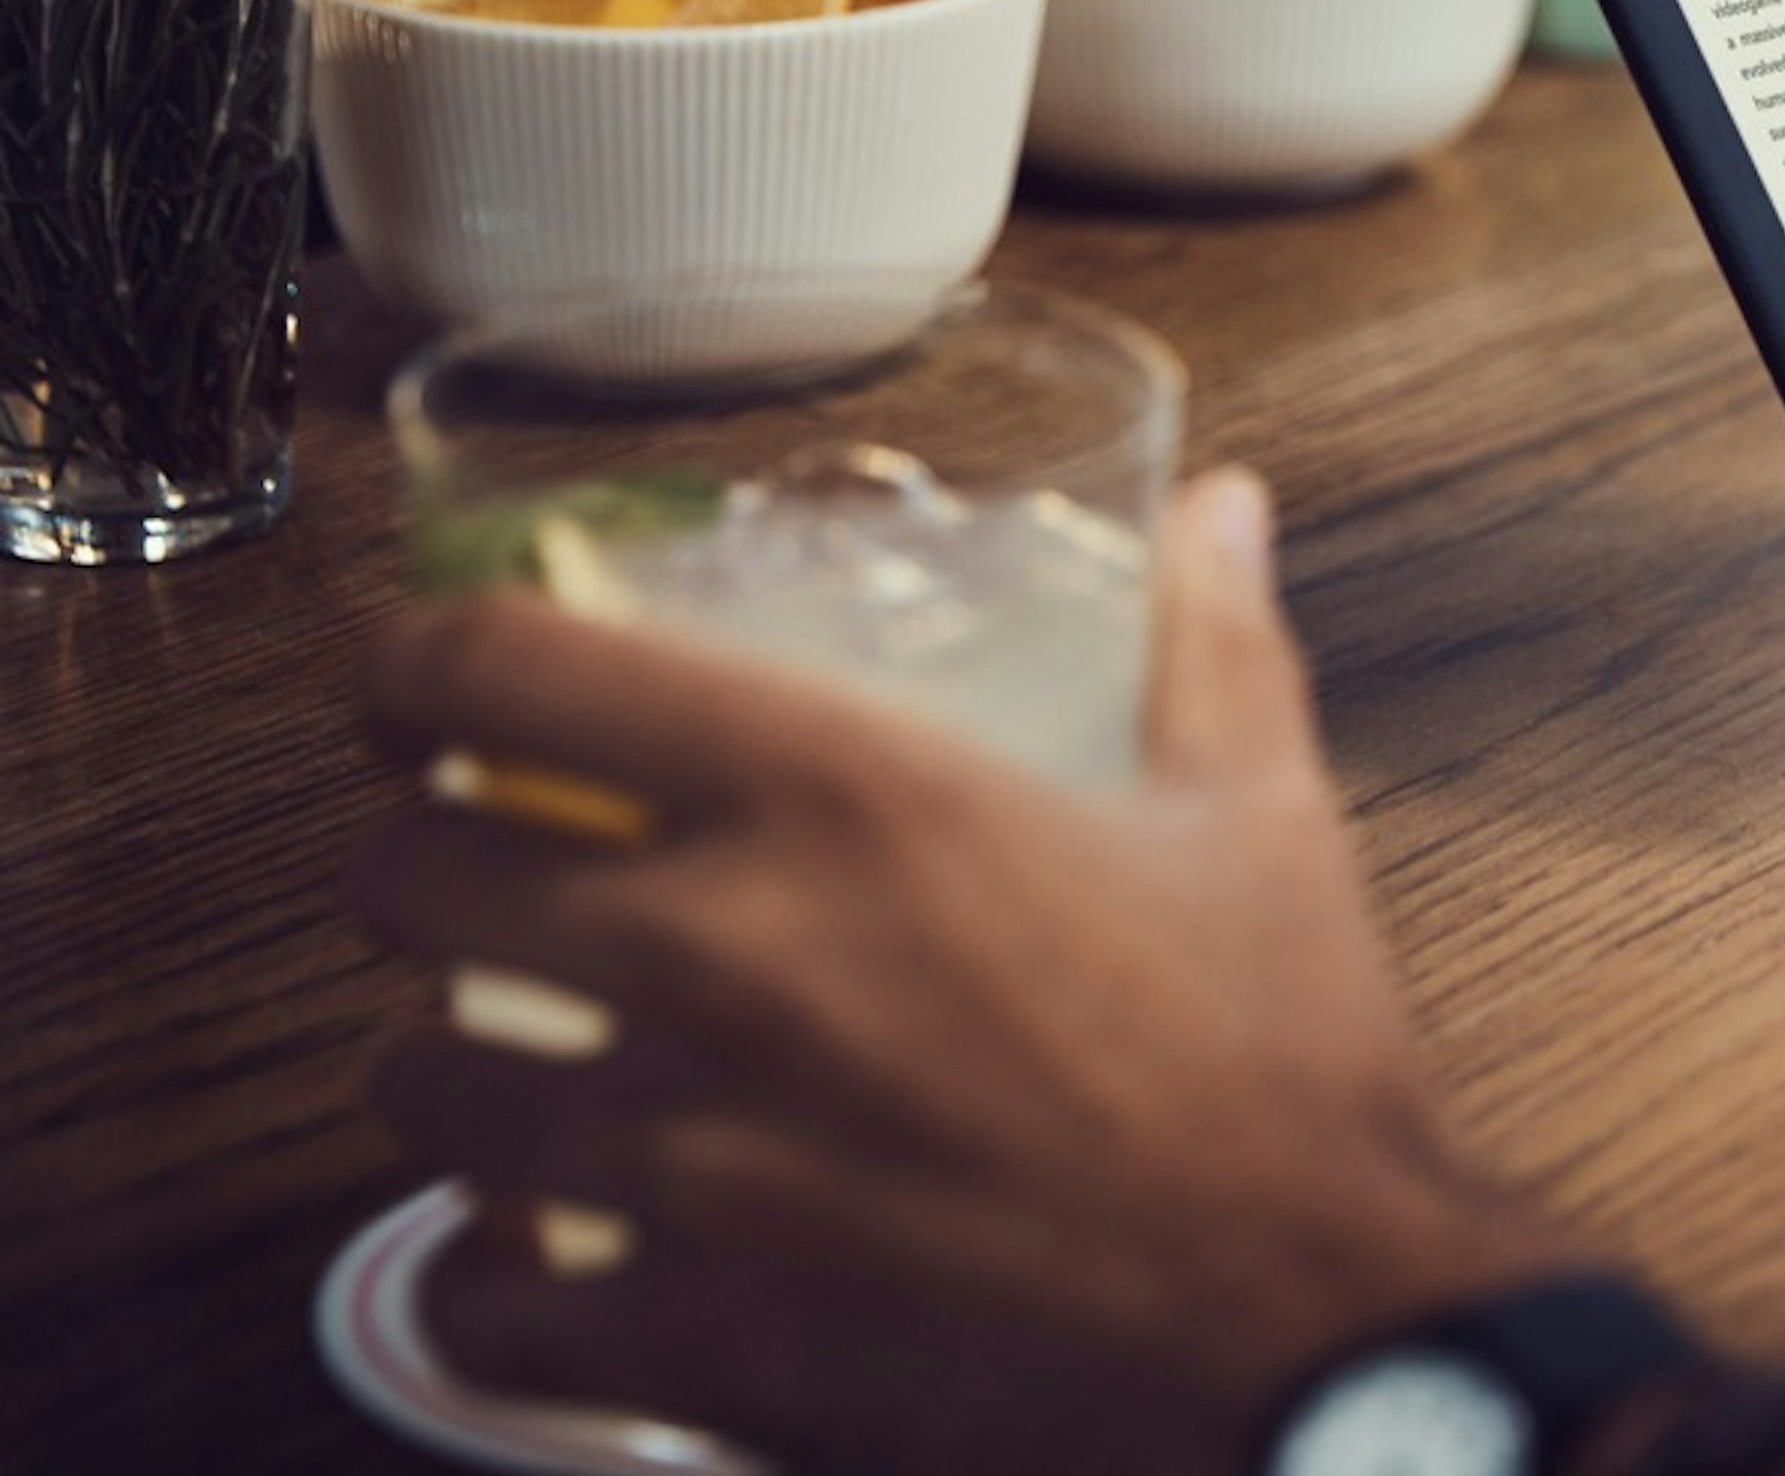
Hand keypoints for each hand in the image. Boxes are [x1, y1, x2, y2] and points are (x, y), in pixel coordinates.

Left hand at [348, 469, 1577, 1475]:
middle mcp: (722, 954)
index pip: (502, 667)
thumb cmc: (1284, 1079)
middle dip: (432, 866)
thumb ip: (1209, 645)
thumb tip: (1219, 514)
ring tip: (520, 1067)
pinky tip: (554, 1258)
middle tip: (490, 883)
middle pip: (407, 873)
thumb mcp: (1258, 822)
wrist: (1311, 1336)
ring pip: (414, 1084)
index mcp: (848, 796)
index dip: (419, 666)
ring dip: (453, 1065)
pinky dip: (489, 1278)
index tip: (422, 692)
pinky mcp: (678, 1336)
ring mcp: (680, 1158)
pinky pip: (466, 1298)